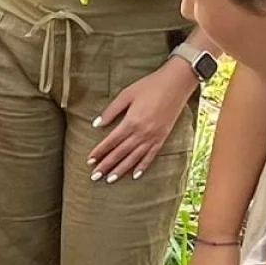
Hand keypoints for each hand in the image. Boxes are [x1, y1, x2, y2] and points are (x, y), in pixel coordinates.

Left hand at [88, 60, 198, 181]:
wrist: (176, 84)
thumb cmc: (149, 86)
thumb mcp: (126, 94)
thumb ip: (111, 111)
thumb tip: (96, 124)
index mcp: (131, 122)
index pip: (111, 141)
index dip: (99, 152)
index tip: (89, 160)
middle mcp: (142, 133)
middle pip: (120, 153)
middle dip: (106, 165)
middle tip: (95, 176)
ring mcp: (153, 137)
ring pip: (134, 158)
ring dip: (121, 170)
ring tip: (110, 180)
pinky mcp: (162, 138)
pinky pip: (150, 156)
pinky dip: (142, 167)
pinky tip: (134, 175)